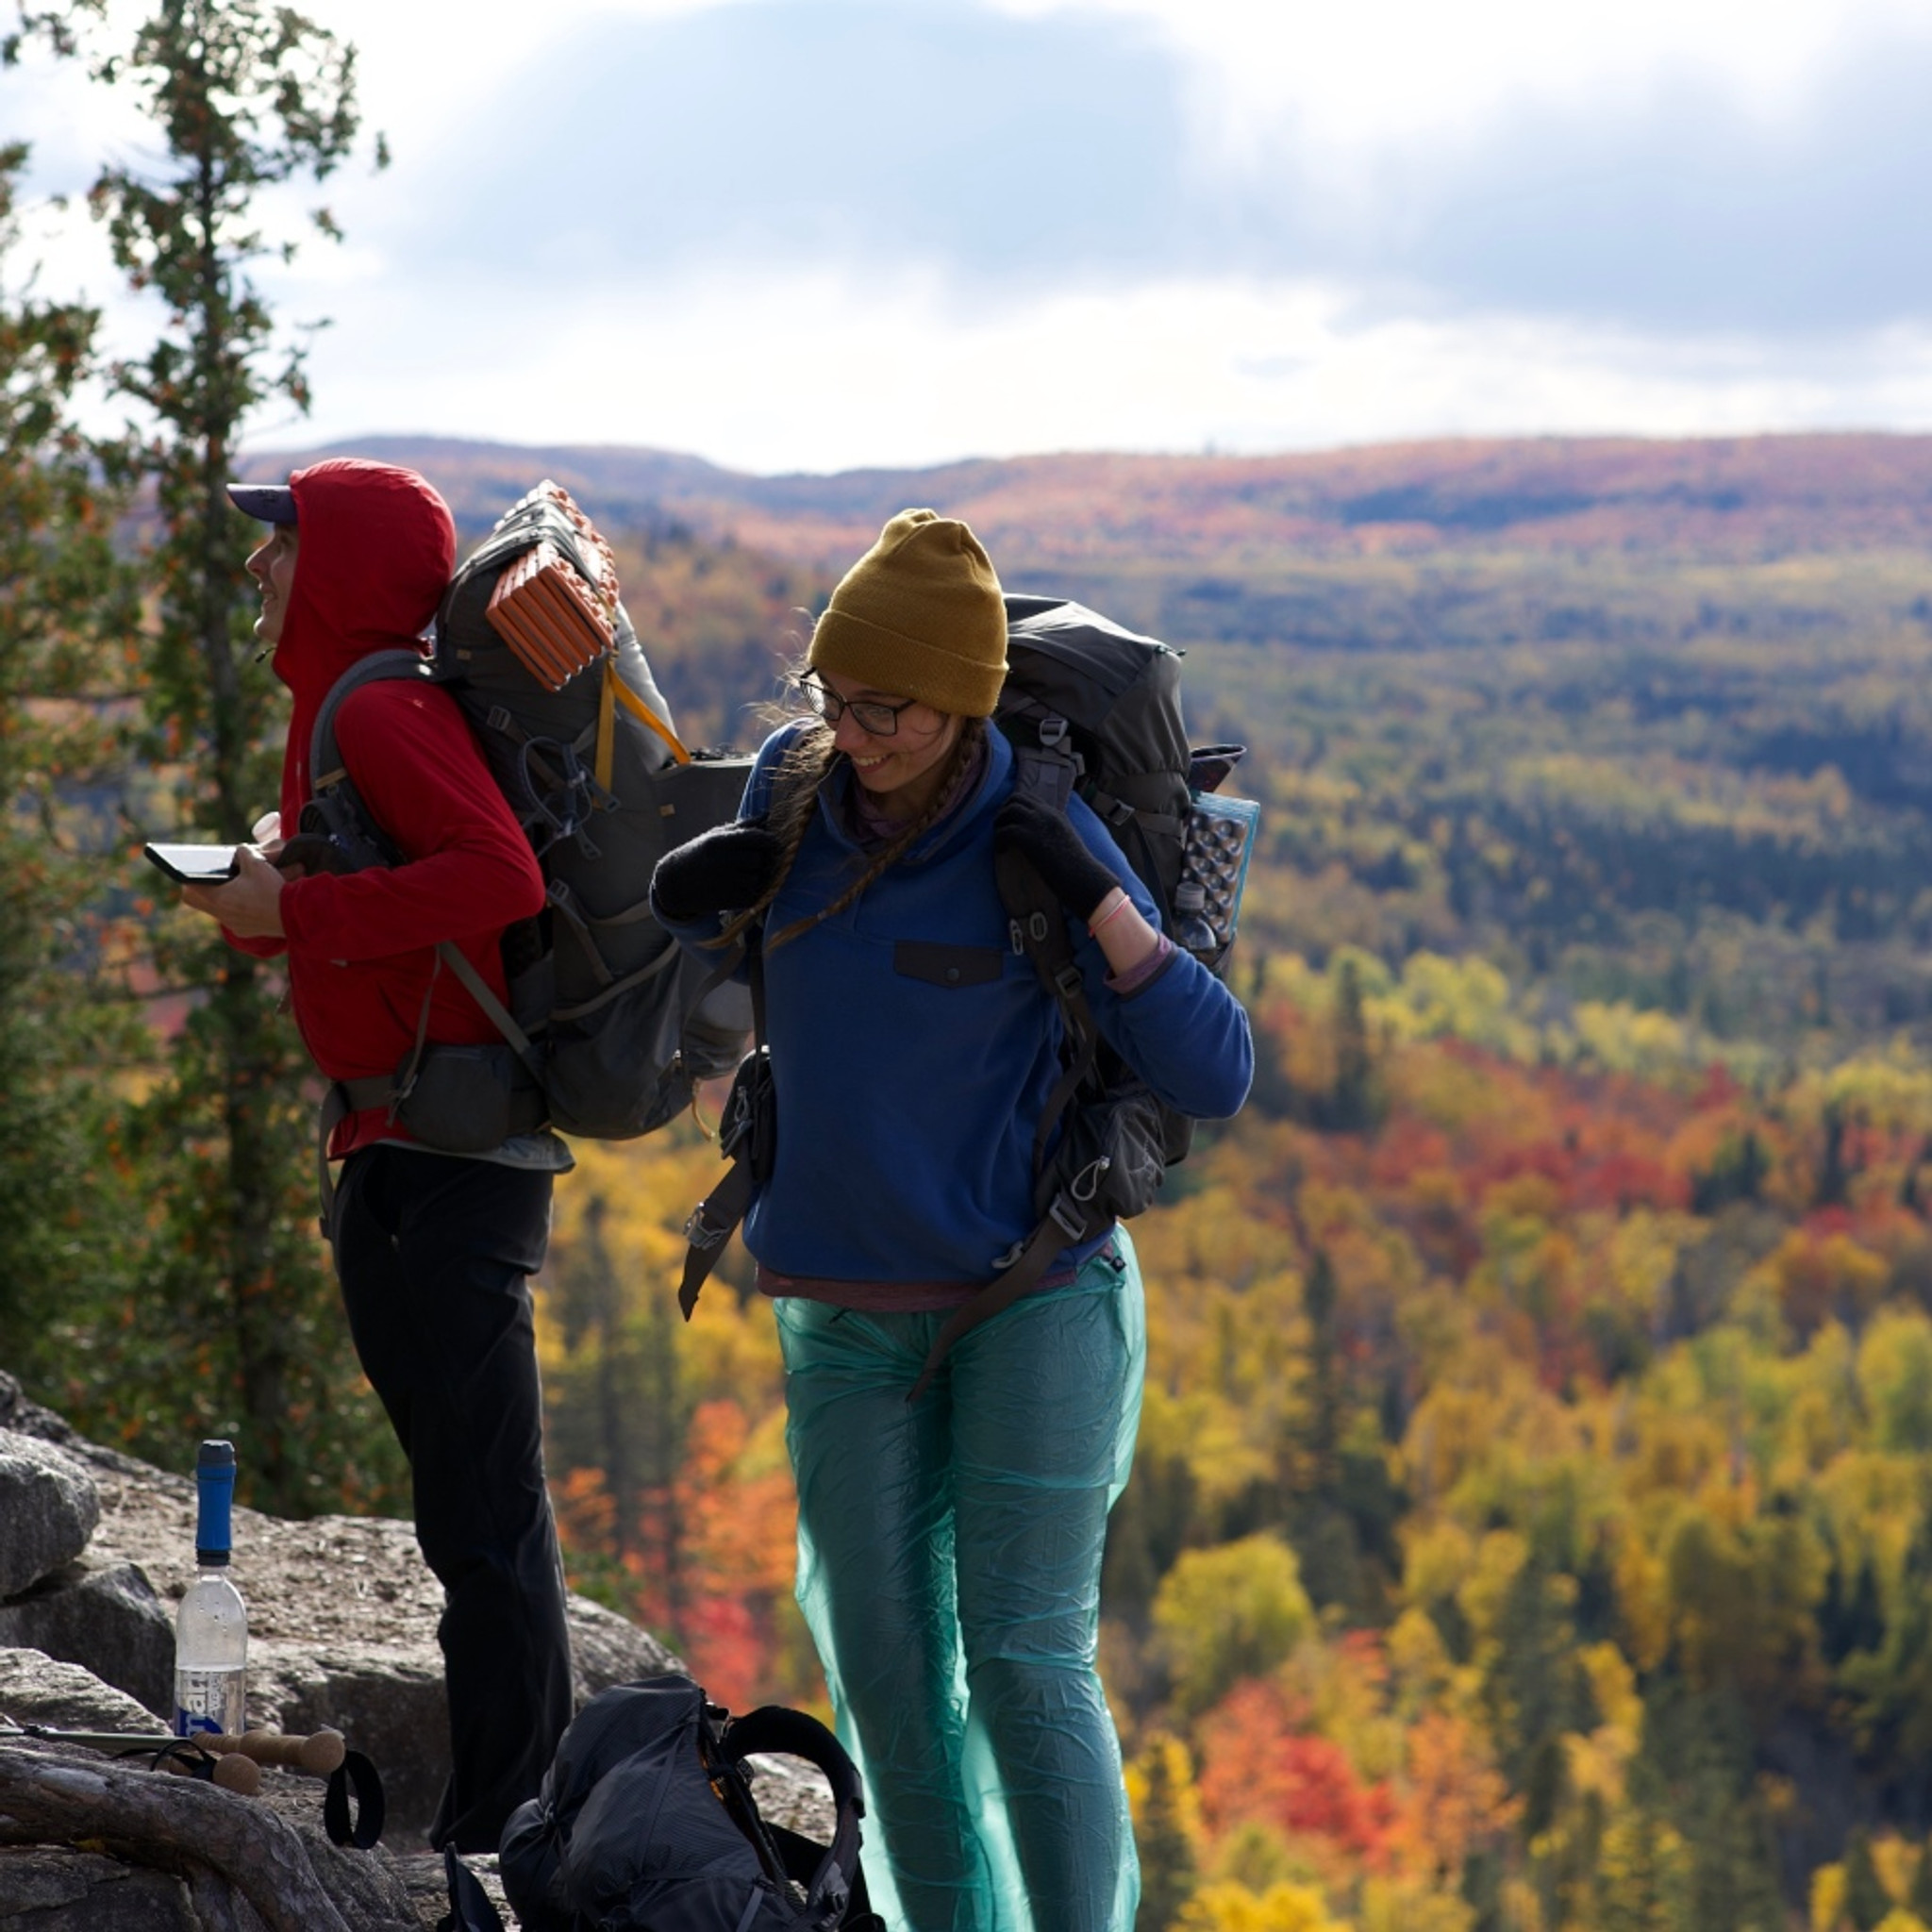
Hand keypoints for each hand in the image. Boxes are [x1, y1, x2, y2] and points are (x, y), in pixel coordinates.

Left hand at [180, 845, 287, 937]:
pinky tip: (252, 902)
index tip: (194, 872)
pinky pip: (235, 918)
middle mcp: (222, 914)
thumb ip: (243, 853)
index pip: (188, 890)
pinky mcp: (246, 931)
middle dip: (202, 889)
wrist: (296, 915)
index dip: (189, 879)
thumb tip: (238, 851)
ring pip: (217, 910)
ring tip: (235, 888)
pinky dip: (239, 909)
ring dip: (222, 899)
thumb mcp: (257, 863)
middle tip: (213, 880)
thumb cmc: (273, 889)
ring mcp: (234, 925)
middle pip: (197, 902)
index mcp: (218, 898)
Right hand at [652, 821, 784, 923]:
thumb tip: (767, 815)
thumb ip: (743, 827)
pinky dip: (752, 893)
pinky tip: (739, 887)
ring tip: (740, 875)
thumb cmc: (699, 854)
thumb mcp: (716, 835)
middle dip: (761, 860)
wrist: (675, 883)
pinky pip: (754, 896)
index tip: (774, 844)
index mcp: (719, 842)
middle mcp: (722, 862)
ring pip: (759, 879)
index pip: (757, 839)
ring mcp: (725, 883)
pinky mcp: (728, 902)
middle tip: (751, 861)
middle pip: (760, 860)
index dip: (771, 841)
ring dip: (756, 877)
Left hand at [993, 793, 1119, 921]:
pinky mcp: (1028, 838)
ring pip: (1008, 811)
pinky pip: (1004, 831)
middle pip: (1016, 798)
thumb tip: (1039, 840)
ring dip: (1000, 824)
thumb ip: (1054, 834)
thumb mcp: (1067, 842)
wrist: (1083, 878)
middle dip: (1004, 811)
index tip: (1010, 820)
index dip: (1016, 806)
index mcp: (1056, 815)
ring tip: (1000, 840)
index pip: (1031, 798)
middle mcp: (1046, 814)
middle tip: (1001, 828)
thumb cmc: (1077, 868)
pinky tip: (1002, 852)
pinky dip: (999, 840)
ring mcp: (1037, 824)